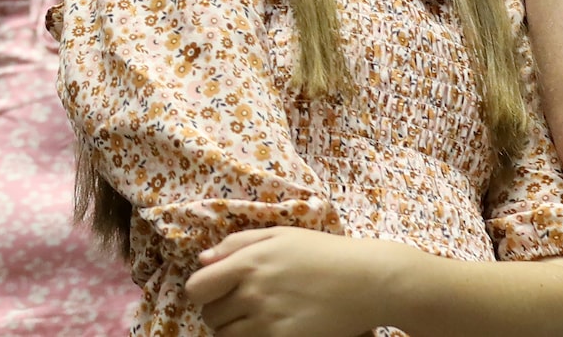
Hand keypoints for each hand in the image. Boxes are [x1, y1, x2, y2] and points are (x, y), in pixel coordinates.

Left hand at [185, 227, 387, 336]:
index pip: (197, 288)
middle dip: (218, 311)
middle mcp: (251, 293)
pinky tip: (269, 328)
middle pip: (209, 316)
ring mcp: (266, 321)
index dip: (202, 291)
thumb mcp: (279, 234)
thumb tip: (203, 260)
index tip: (216, 290)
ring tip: (255, 318)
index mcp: (247, 262)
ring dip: (233, 329)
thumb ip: (236, 244)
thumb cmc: (323, 252)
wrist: (365, 280)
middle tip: (240, 305)